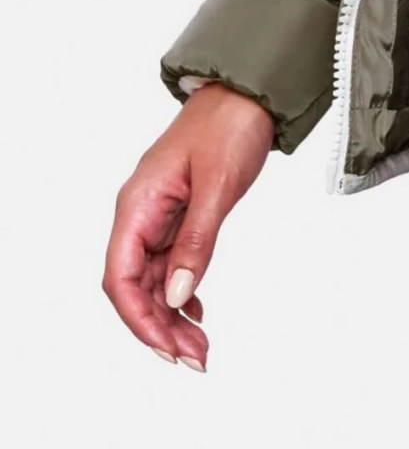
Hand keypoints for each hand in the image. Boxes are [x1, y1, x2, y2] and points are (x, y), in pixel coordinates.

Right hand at [103, 81, 274, 368]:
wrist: (249, 91)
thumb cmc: (229, 124)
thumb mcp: (218, 184)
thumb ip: (197, 241)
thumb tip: (176, 296)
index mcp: (138, 204)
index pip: (120, 276)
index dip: (138, 319)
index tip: (167, 348)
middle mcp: (142, 213)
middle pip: (135, 286)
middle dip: (160, 327)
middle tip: (195, 358)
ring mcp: (160, 215)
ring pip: (154, 279)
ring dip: (172, 316)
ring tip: (201, 347)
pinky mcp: (181, 214)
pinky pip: (171, 263)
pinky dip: (182, 292)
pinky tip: (197, 313)